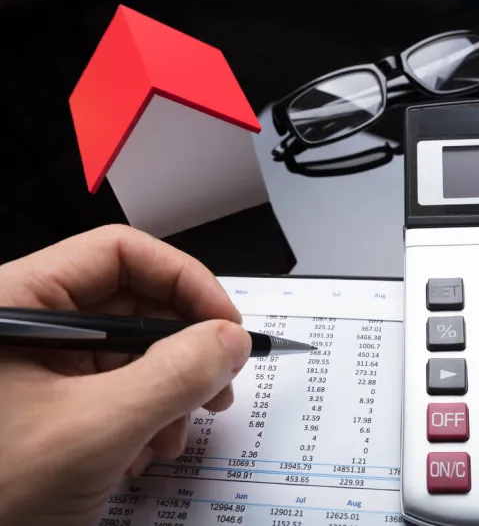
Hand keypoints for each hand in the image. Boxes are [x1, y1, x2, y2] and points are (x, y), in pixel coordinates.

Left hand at [0, 225, 251, 525]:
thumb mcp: (94, 430)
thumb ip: (172, 377)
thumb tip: (232, 339)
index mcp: (17, 303)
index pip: (118, 253)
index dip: (183, 280)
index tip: (225, 324)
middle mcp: (31, 325)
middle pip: (134, 302)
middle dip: (184, 347)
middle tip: (218, 382)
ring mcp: (41, 364)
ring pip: (135, 349)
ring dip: (171, 391)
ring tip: (174, 434)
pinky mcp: (55, 400)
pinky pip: (123, 386)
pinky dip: (150, 416)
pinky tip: (145, 451)